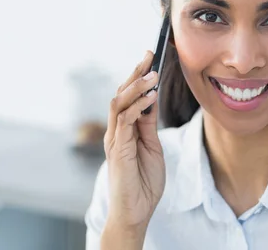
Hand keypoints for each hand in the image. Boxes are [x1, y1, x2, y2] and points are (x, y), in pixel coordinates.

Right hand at [103, 51, 165, 231]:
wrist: (136, 211)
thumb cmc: (143, 181)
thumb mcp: (151, 146)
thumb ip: (148, 123)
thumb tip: (152, 99)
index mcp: (124, 129)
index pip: (128, 95)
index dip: (138, 75)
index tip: (151, 58)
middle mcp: (115, 130)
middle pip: (121, 93)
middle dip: (135, 73)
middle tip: (150, 55)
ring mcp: (114, 139)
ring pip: (119, 102)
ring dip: (136, 86)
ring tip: (153, 74)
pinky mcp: (118, 149)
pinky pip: (124, 121)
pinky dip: (137, 106)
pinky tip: (150, 97)